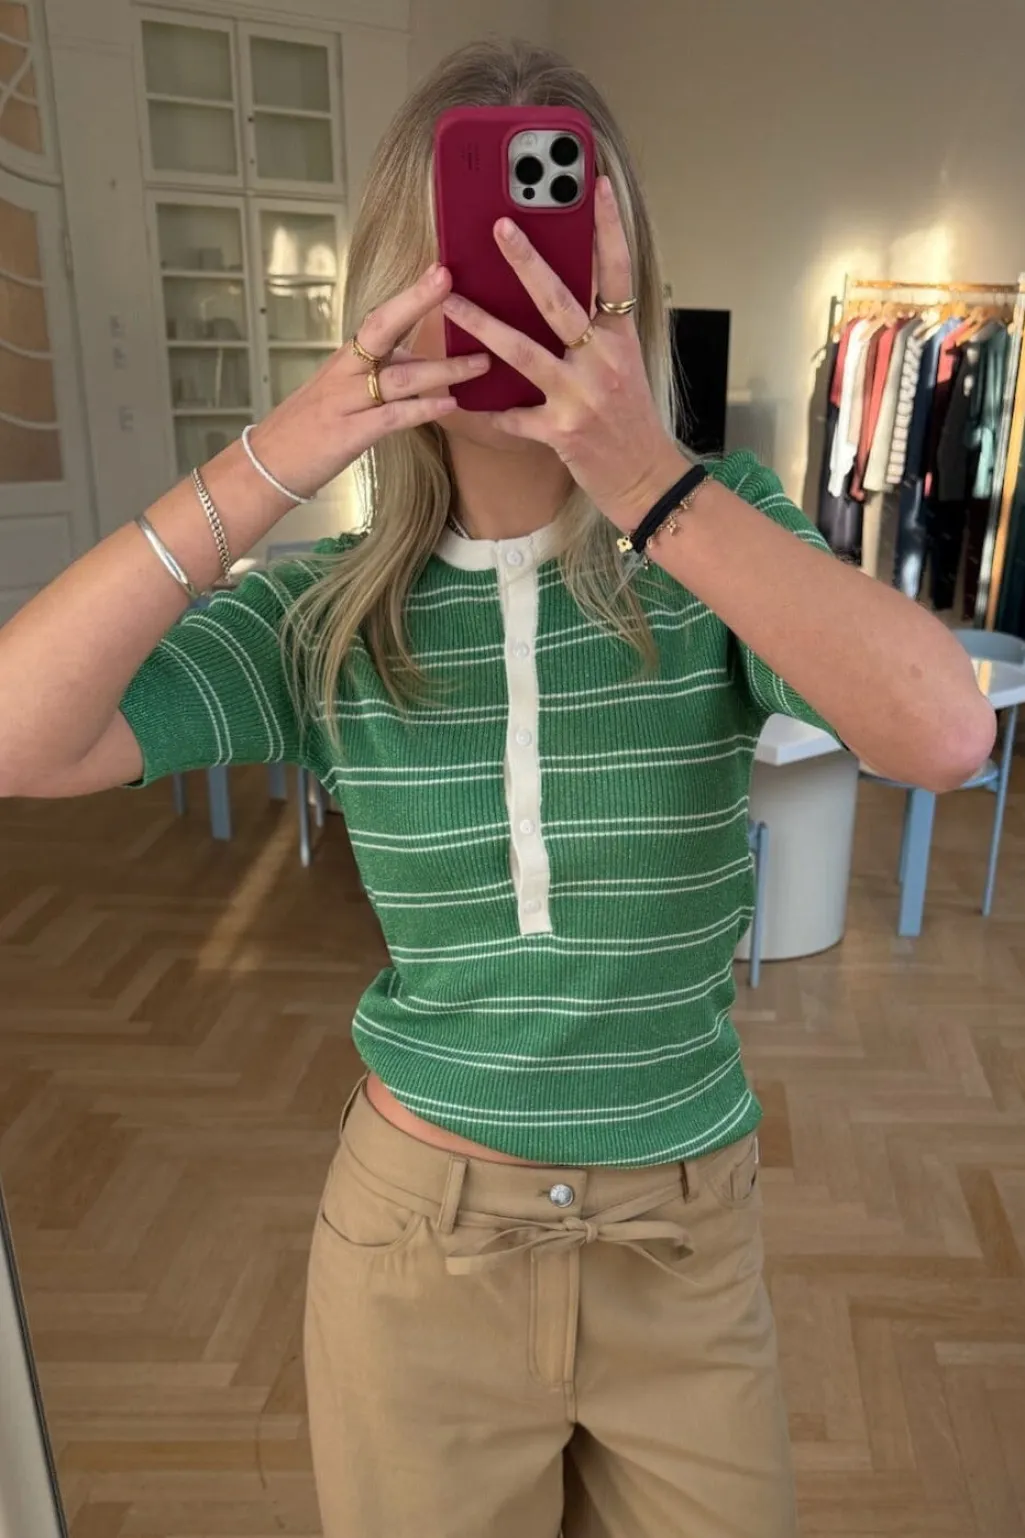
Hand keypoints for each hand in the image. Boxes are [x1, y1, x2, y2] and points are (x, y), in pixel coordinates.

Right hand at [246, 264, 488, 500]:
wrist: (266, 464)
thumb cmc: (307, 430)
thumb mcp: (342, 393)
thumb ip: (379, 374)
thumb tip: (418, 359)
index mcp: (346, 359)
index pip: (380, 318)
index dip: (411, 294)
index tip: (440, 269)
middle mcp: (345, 372)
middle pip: (381, 327)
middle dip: (415, 302)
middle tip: (448, 281)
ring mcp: (346, 402)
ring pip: (398, 376)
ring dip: (442, 368)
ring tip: (480, 363)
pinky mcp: (349, 434)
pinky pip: (392, 417)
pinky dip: (422, 410)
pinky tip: (450, 406)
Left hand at [439, 176, 686, 530]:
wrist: (646, 479)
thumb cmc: (630, 421)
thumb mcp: (624, 367)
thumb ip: (596, 332)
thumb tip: (559, 296)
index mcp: (621, 340)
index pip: (618, 273)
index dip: (609, 228)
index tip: (595, 186)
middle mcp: (603, 363)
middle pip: (560, 301)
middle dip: (526, 262)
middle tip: (498, 227)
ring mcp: (581, 397)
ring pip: (523, 352)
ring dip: (482, 325)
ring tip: (449, 302)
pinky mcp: (560, 432)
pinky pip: (513, 416)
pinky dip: (488, 411)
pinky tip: (463, 404)